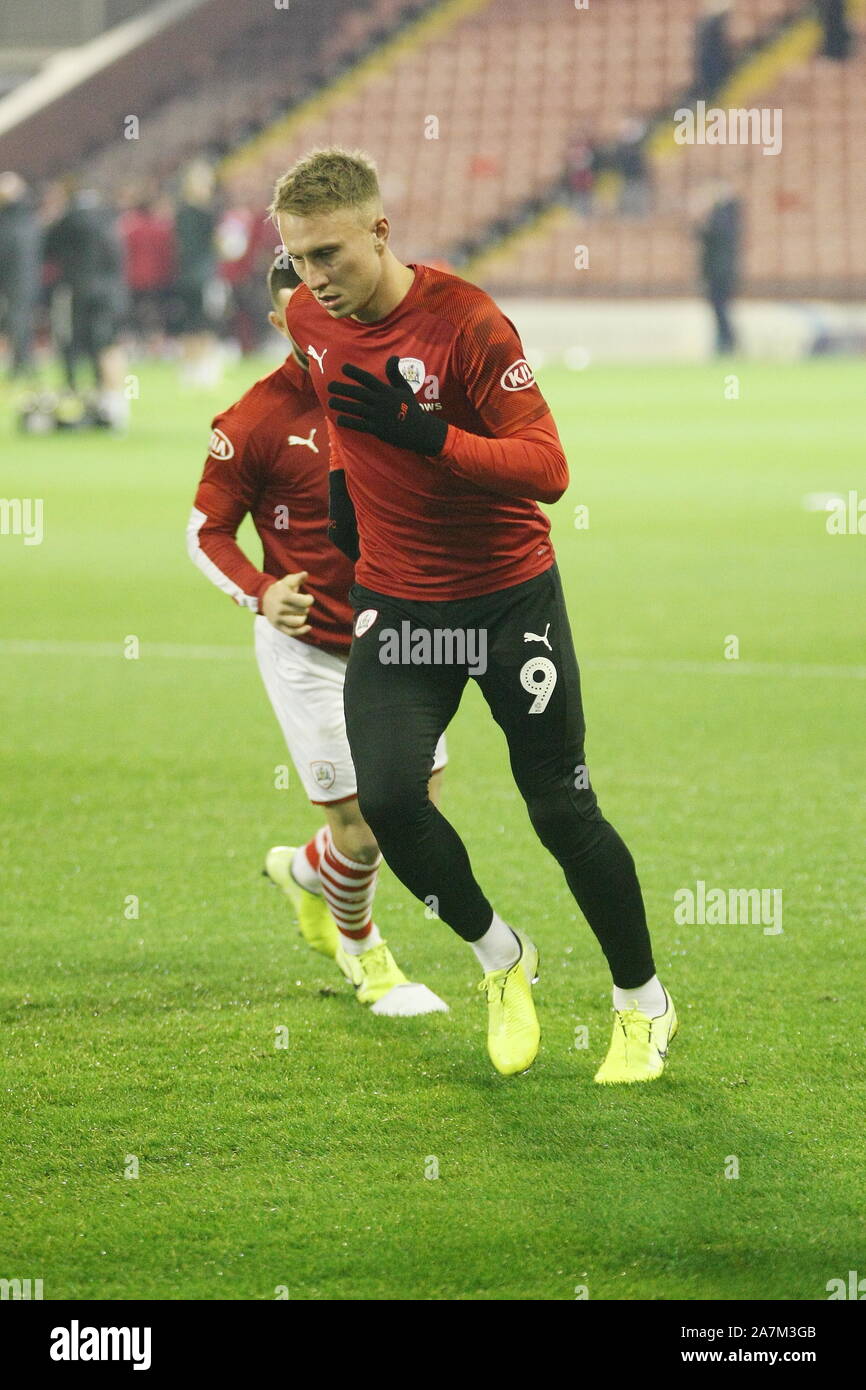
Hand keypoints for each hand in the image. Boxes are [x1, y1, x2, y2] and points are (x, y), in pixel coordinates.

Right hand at [262, 571, 313, 635]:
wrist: (264, 599)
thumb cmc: (280, 589)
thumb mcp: (287, 581)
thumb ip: (297, 578)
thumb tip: (305, 574)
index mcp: (283, 596)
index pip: (304, 602)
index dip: (309, 599)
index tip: (308, 598)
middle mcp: (280, 608)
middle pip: (303, 611)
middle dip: (305, 607)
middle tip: (301, 604)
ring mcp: (278, 619)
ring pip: (299, 622)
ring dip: (303, 617)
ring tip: (300, 613)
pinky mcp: (278, 627)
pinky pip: (292, 632)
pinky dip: (302, 631)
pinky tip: (308, 627)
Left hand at [327, 356, 447, 454]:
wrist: (420, 431)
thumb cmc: (410, 408)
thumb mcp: (404, 389)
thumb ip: (395, 373)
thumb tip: (393, 356)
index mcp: (387, 391)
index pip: (368, 379)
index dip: (355, 373)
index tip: (343, 367)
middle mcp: (382, 402)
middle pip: (358, 393)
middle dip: (343, 389)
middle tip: (329, 386)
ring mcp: (380, 416)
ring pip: (357, 409)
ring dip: (342, 405)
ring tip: (330, 402)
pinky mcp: (379, 430)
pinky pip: (360, 425)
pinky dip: (349, 422)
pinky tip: (339, 419)